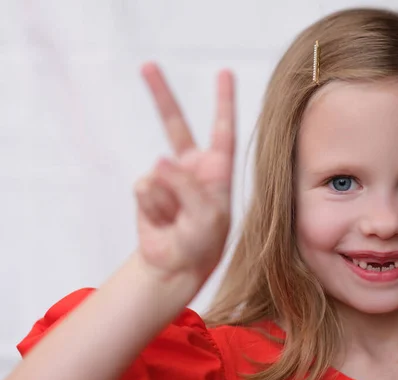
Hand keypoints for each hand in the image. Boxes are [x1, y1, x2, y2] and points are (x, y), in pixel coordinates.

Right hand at [134, 63, 234, 282]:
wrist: (176, 266)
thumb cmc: (203, 242)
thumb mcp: (207, 218)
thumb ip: (186, 188)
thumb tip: (157, 162)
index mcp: (217, 170)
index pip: (222, 130)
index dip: (223, 102)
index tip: (224, 72)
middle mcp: (191, 168)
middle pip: (174, 124)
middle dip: (160, 95)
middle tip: (147, 66)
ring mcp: (166, 177)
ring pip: (158, 173)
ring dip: (167, 201)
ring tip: (177, 221)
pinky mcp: (146, 189)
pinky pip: (143, 189)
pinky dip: (152, 208)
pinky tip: (162, 221)